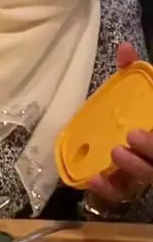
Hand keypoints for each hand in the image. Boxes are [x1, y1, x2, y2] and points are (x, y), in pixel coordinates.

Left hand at [86, 42, 152, 202]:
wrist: (124, 140)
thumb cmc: (137, 113)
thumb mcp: (139, 92)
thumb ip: (133, 72)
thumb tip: (123, 47)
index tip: (141, 129)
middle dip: (152, 148)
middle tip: (132, 135)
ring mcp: (147, 172)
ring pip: (149, 177)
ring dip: (134, 168)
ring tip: (116, 153)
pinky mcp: (127, 188)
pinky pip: (121, 194)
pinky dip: (109, 189)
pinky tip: (94, 179)